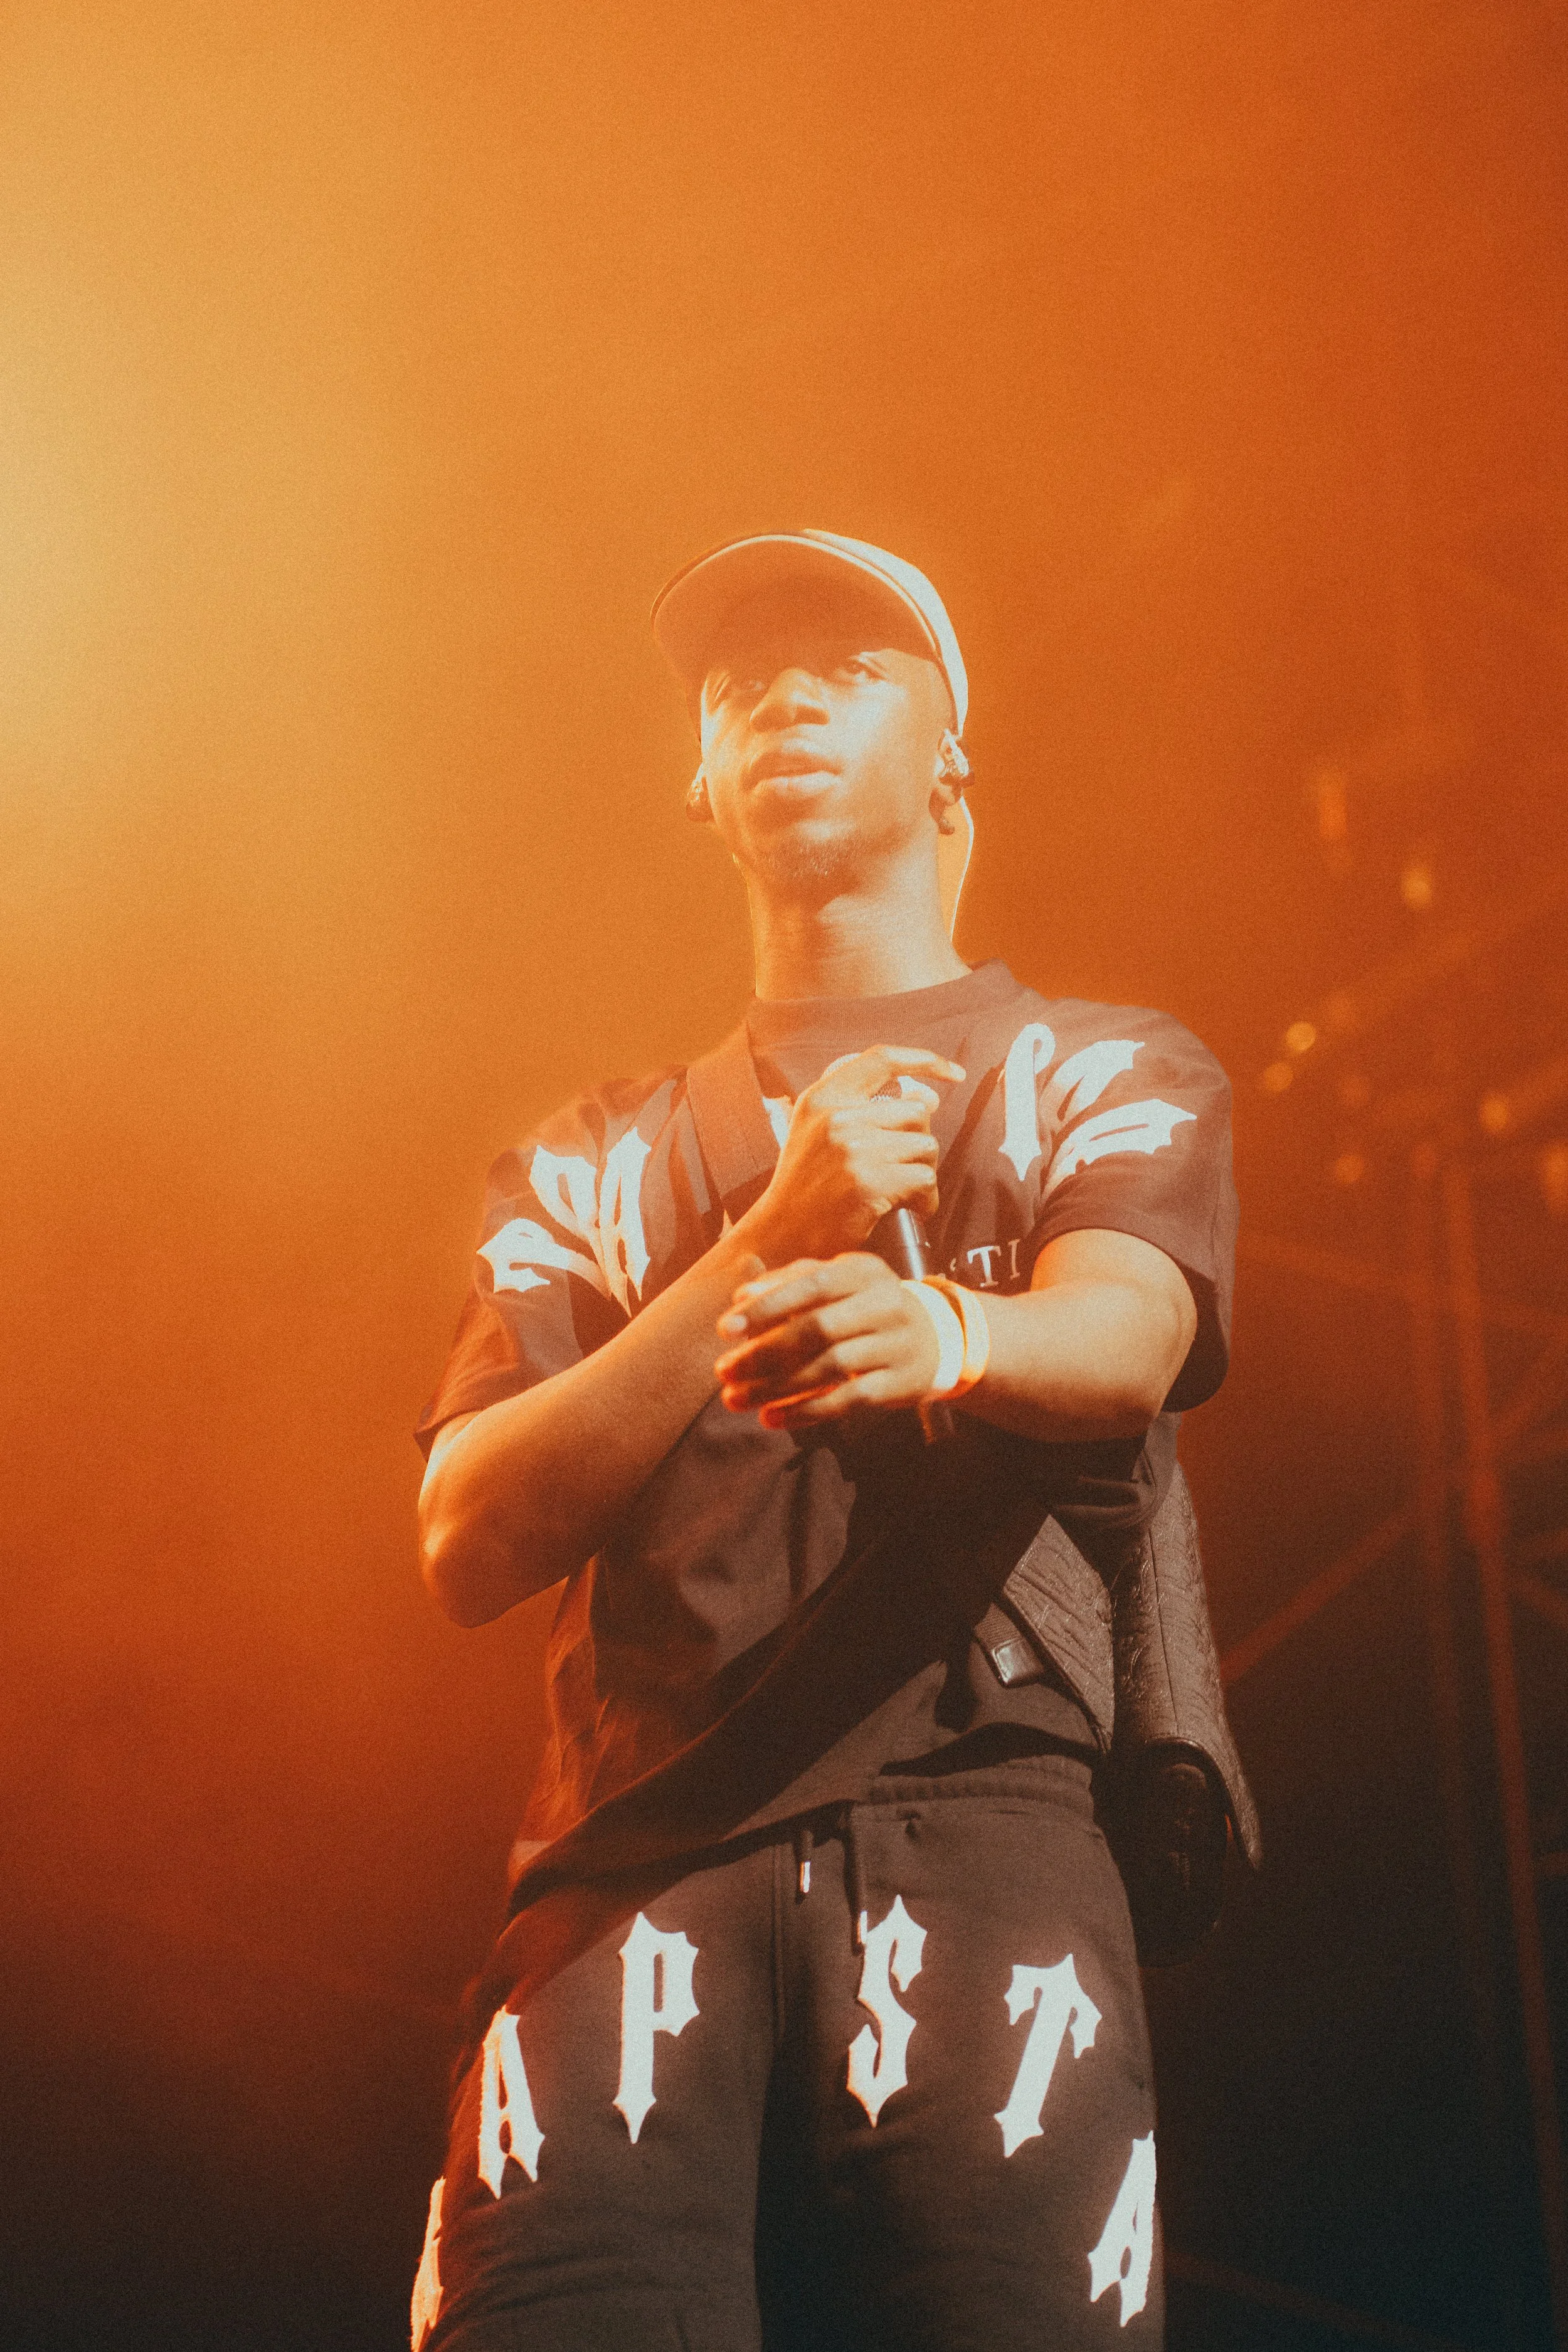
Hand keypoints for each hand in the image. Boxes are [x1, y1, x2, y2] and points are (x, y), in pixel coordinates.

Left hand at [714, 1254, 941, 1429]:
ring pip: (829, 1367)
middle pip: (817, 1328)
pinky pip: (848, 1400)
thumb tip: (741, 1297)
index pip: (810, 1284)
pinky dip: (806, 1411)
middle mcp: (884, 1303)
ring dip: (776, 1387)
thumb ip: (790, 1284)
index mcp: (863, 1271)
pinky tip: (771, 1418)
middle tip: (724, 1370)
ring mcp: (897, 1344)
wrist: (937, 1338)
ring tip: (736, 1399)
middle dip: (763, 1351)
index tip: (725, 1329)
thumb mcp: (838, 1284)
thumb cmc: (867, 1308)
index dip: (766, 1306)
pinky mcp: (901, 1383)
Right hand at [733, 1045, 964, 1266]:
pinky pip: (924, 1180)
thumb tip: (928, 1099)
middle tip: (902, 1169)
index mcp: (822, 1097)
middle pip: (916, 1112)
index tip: (953, 1072)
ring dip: (923, 1174)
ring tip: (901, 1193)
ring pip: (926, 1147)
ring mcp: (852, 1148)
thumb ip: (863, 1109)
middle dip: (919, 1142)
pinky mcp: (868, 1182)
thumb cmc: (805, 1189)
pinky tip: (908, 1210)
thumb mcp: (817, 1133)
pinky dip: (925, 1200)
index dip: (924, 1060)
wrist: (779, 1238)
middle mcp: (837, 1116)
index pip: (882, 1059)